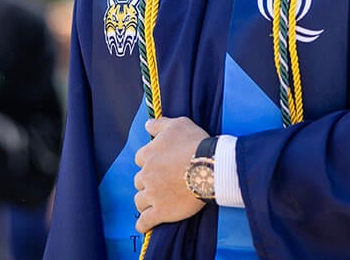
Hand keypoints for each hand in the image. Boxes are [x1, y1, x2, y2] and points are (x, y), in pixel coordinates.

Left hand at [132, 116, 208, 233]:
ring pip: (140, 200)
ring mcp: (152, 194)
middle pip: (139, 180)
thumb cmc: (195, 144)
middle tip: (161, 183)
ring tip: (153, 203)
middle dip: (147, 182)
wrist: (210, 167)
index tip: (159, 164)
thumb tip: (147, 124)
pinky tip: (145, 225)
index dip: (149, 161)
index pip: (140, 158)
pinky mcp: (160, 211)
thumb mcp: (178, 124)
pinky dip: (143, 224)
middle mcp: (146, 174)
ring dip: (145, 201)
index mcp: (148, 154)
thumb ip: (160, 124)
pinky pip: (145, 221)